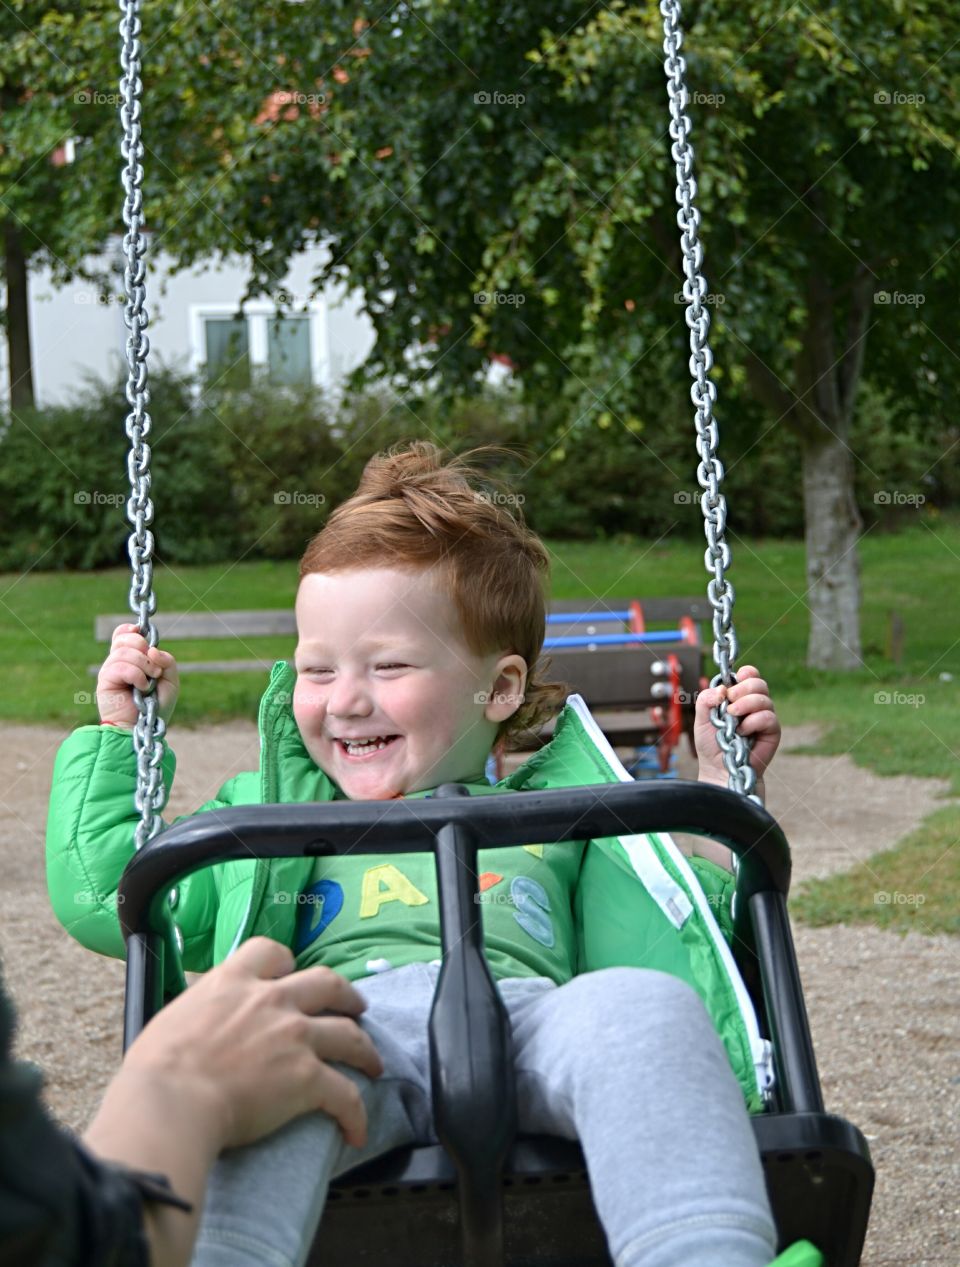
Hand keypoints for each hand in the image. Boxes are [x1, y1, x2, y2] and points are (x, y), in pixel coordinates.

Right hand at [97, 622, 179, 726]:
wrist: (144, 729)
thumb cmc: (156, 707)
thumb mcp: (170, 681)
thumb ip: (167, 661)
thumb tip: (152, 649)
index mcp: (131, 659)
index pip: (123, 634)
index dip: (131, 630)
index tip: (142, 634)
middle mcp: (118, 662)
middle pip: (124, 638)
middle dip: (143, 647)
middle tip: (154, 669)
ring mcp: (110, 670)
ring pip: (124, 652)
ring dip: (144, 665)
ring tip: (150, 682)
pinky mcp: (105, 681)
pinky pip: (120, 666)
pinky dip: (136, 675)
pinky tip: (141, 688)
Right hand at [120, 937, 383, 1150]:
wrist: (170, 1101)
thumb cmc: (157, 1067)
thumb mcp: (175, 1016)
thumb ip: (201, 1009)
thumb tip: (202, 1022)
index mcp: (235, 981)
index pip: (273, 953)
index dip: (288, 963)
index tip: (293, 974)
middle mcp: (273, 1001)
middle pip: (327, 983)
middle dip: (347, 995)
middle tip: (356, 1007)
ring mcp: (295, 1036)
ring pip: (349, 1034)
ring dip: (366, 1049)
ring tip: (373, 1063)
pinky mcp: (308, 1078)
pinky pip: (346, 1095)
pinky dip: (356, 1114)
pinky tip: (356, 1131)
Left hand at [693, 665, 780, 793]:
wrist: (719, 769)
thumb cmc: (711, 745)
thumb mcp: (701, 719)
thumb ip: (706, 700)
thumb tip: (722, 688)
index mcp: (739, 697)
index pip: (750, 675)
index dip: (746, 673)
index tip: (734, 681)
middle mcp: (754, 705)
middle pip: (759, 683)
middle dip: (743, 688)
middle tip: (729, 701)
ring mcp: (764, 718)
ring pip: (764, 698)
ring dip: (746, 704)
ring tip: (732, 716)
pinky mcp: (772, 732)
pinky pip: (768, 717)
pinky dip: (753, 721)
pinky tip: (742, 731)